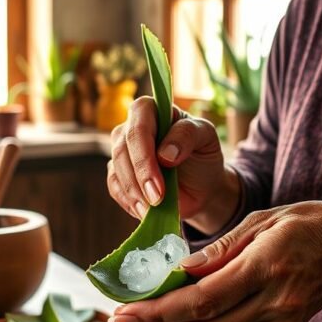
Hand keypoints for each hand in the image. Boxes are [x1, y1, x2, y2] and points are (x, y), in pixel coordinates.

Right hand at [107, 96, 238, 229]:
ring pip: (116, 169)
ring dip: (134, 193)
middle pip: (123, 149)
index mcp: (152, 110)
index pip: (139, 123)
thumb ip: (188, 135)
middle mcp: (131, 127)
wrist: (201, 186)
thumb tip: (164, 154)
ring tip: (153, 210)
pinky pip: (114, 187)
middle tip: (157, 200)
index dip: (145, 152)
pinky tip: (145, 211)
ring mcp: (122, 151)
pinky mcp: (118, 174)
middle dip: (140, 177)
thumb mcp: (206, 137)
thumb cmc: (203, 155)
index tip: (163, 174)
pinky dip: (129, 201)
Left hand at [111, 201, 321, 321]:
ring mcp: (282, 321)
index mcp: (267, 267)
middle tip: (122, 320)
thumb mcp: (264, 219)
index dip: (159, 311)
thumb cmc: (311, 223)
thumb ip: (221, 249)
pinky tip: (177, 319)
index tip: (127, 309)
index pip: (202, 300)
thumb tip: (179, 270)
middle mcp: (275, 301)